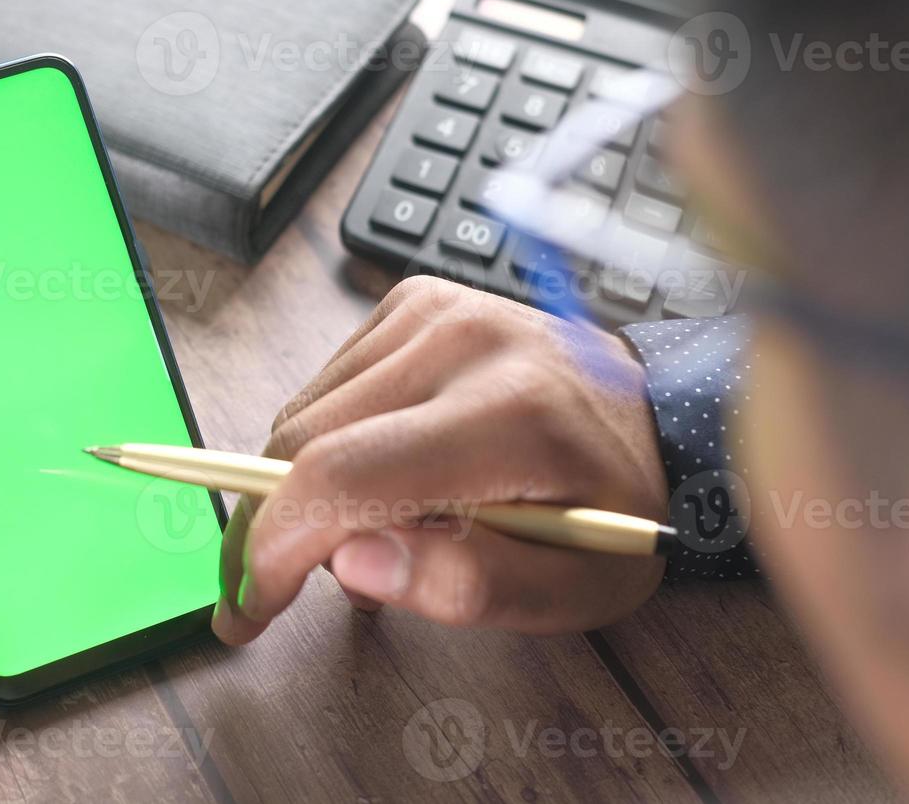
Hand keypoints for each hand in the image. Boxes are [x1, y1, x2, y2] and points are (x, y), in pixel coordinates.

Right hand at [213, 276, 667, 644]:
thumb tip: (352, 563)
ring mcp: (432, 310)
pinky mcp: (411, 302)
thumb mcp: (575, 588)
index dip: (274, 547)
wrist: (658, 414)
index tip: (250, 607)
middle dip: (267, 530)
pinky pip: (324, 385)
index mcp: (511, 413)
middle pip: (302, 443)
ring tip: (357, 535)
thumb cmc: (617, 508)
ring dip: (297, 489)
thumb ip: (470, 586)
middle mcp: (463, 341)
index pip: (345, 473)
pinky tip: (373, 476)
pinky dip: (323, 444)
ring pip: (302, 415)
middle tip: (270, 595)